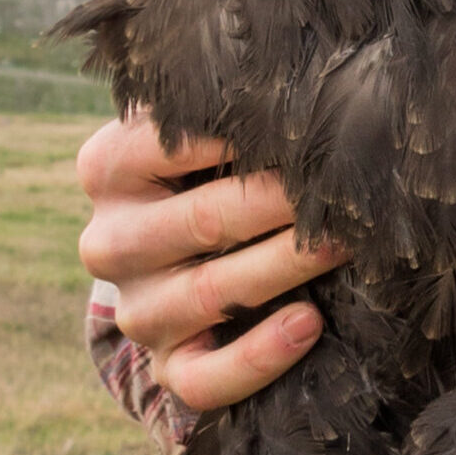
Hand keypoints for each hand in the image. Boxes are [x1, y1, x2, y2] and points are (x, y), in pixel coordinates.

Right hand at [76, 111, 345, 410]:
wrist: (186, 249)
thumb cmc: (212, 164)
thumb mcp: (201, 126)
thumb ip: (223, 105)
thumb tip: (300, 76)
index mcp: (108, 166)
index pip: (174, 141)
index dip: (246, 130)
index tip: (310, 116)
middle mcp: (110, 239)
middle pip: (203, 219)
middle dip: (282, 201)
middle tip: (347, 183)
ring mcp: (136, 309)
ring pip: (210, 294)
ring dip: (286, 267)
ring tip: (345, 242)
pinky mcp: (165, 364)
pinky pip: (205, 378)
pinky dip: (259, 355)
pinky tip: (309, 324)